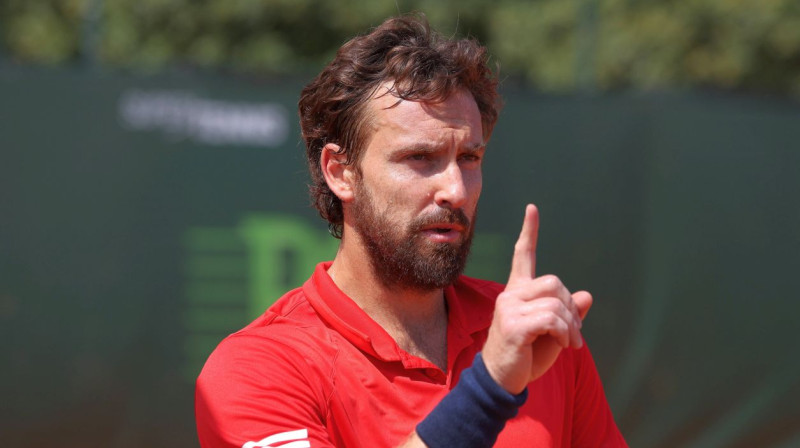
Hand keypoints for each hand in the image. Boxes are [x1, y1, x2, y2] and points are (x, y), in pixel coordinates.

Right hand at [482, 204, 592, 393]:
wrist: (502, 380)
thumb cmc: (525, 357)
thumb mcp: (553, 334)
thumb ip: (568, 314)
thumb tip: (586, 295)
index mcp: (517, 292)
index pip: (522, 255)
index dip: (529, 232)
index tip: (532, 208)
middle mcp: (510, 295)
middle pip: (554, 282)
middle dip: (571, 307)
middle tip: (574, 333)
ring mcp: (509, 308)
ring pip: (556, 301)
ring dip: (571, 326)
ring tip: (570, 343)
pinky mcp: (514, 325)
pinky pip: (552, 319)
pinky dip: (566, 333)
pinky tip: (564, 345)